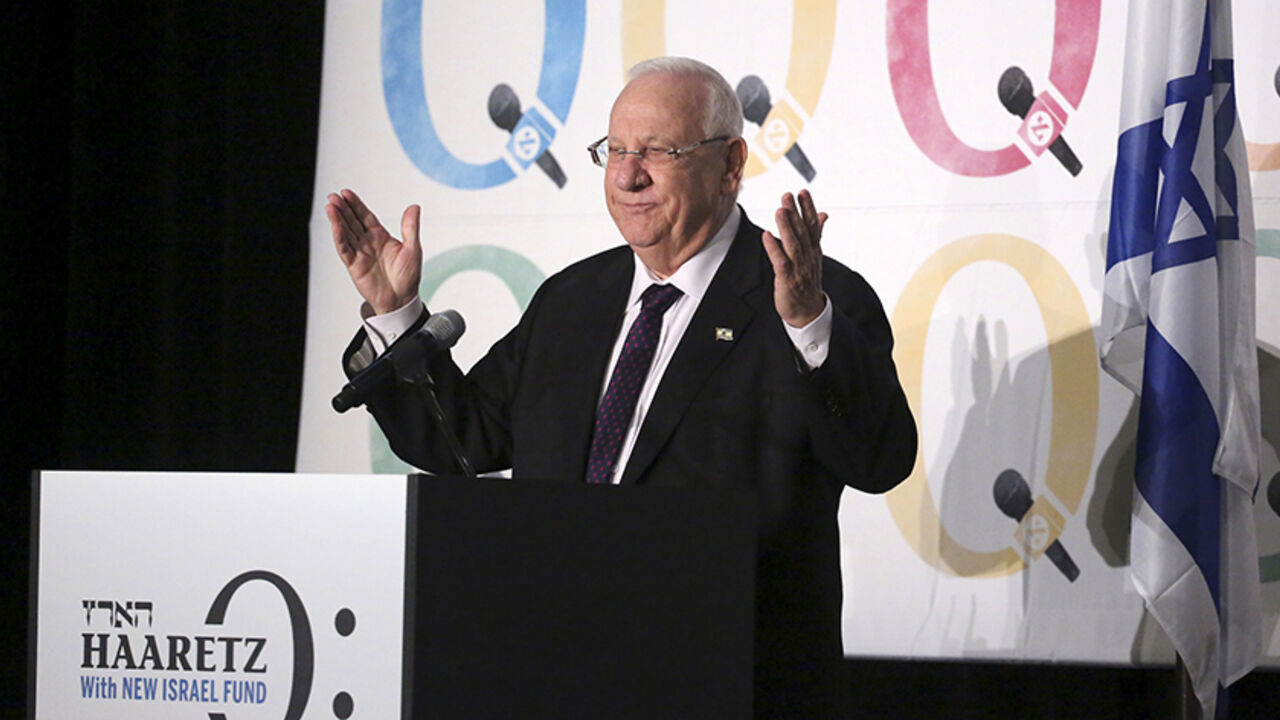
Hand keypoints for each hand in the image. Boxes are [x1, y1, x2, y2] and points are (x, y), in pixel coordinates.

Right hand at [326, 189, 421, 314]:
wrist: (401, 300)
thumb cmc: (408, 277)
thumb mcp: (413, 249)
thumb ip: (411, 227)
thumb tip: (414, 207)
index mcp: (381, 237)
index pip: (365, 216)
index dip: (355, 205)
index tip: (346, 193)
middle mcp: (368, 243)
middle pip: (352, 222)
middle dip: (343, 209)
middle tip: (333, 197)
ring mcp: (360, 253)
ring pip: (345, 233)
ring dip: (337, 220)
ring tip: (330, 207)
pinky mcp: (354, 265)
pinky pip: (345, 249)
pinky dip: (339, 237)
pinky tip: (335, 226)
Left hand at [761, 189, 826, 326]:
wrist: (808, 312)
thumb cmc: (807, 282)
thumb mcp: (814, 256)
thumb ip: (816, 233)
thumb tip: (823, 214)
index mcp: (814, 250)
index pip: (812, 226)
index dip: (808, 208)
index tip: (803, 192)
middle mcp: (808, 257)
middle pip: (802, 232)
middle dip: (795, 212)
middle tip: (788, 195)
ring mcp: (799, 269)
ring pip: (793, 244)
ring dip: (787, 227)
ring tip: (780, 210)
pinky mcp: (787, 280)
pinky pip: (780, 262)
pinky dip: (774, 248)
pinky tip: (767, 235)